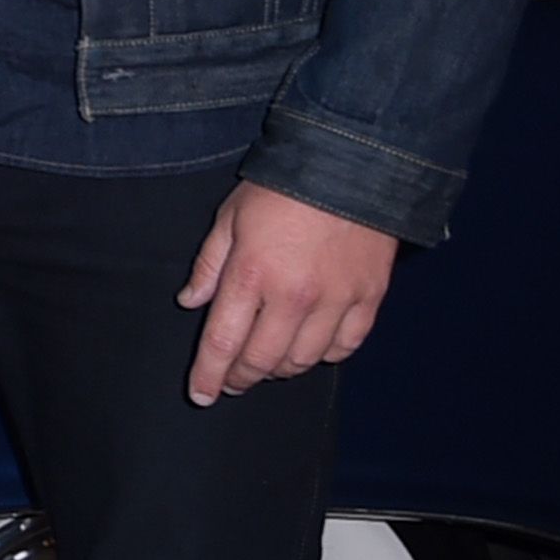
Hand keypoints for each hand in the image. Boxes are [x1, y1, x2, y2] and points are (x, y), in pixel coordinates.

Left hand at [177, 180, 396, 400]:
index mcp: (252, 275)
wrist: (353, 166)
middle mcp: (294, 297)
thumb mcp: (231, 217)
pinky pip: (345, 347)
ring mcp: (335, 301)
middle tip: (231, 382)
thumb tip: (191, 301)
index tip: (200, 394)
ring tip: (267, 365)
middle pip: (262, 361)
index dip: (208, 375)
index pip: (223, 342)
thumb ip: (209, 264)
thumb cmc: (284, 189)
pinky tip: (310, 350)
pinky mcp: (369, 298)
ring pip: (303, 360)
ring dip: (279, 370)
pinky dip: (324, 356)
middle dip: (241, 378)